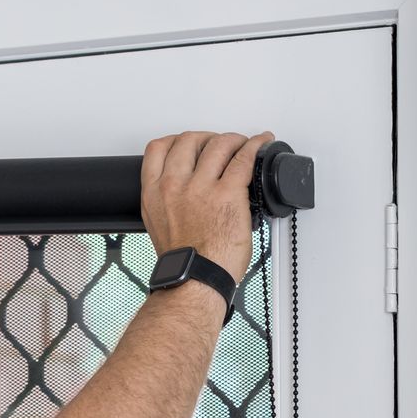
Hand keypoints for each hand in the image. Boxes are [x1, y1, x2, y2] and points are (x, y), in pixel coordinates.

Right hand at [140, 130, 270, 283]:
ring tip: (242, 143)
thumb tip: (185, 191)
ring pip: (218, 145)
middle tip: (218, 144)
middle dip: (207, 138)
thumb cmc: (184, 261)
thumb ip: (167, 202)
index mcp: (154, 193)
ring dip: (232, 139)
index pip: (158, 149)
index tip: (189, 143)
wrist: (196, 279)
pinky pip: (244, 159)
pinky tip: (261, 143)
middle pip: (189, 140)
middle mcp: (174, 185)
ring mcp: (201, 187)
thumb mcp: (159, 225)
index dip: (176, 140)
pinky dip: (255, 145)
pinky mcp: (228, 193)